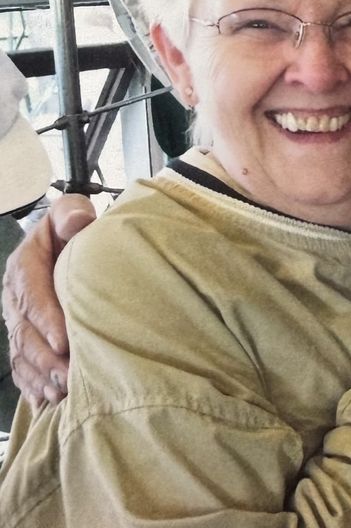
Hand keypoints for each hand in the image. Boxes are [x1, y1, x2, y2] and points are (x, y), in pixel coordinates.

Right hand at [2, 194, 95, 405]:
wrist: (68, 243)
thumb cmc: (73, 227)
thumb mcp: (70, 211)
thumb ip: (71, 213)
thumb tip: (75, 222)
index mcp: (23, 266)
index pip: (31, 295)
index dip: (46, 319)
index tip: (64, 341)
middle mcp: (14, 297)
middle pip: (25, 332)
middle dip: (45, 357)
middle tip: (69, 376)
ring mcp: (17, 321)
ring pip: (22, 354)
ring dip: (41, 376)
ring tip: (62, 393)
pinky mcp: (24, 339)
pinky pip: (22, 367)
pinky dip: (33, 385)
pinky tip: (48, 400)